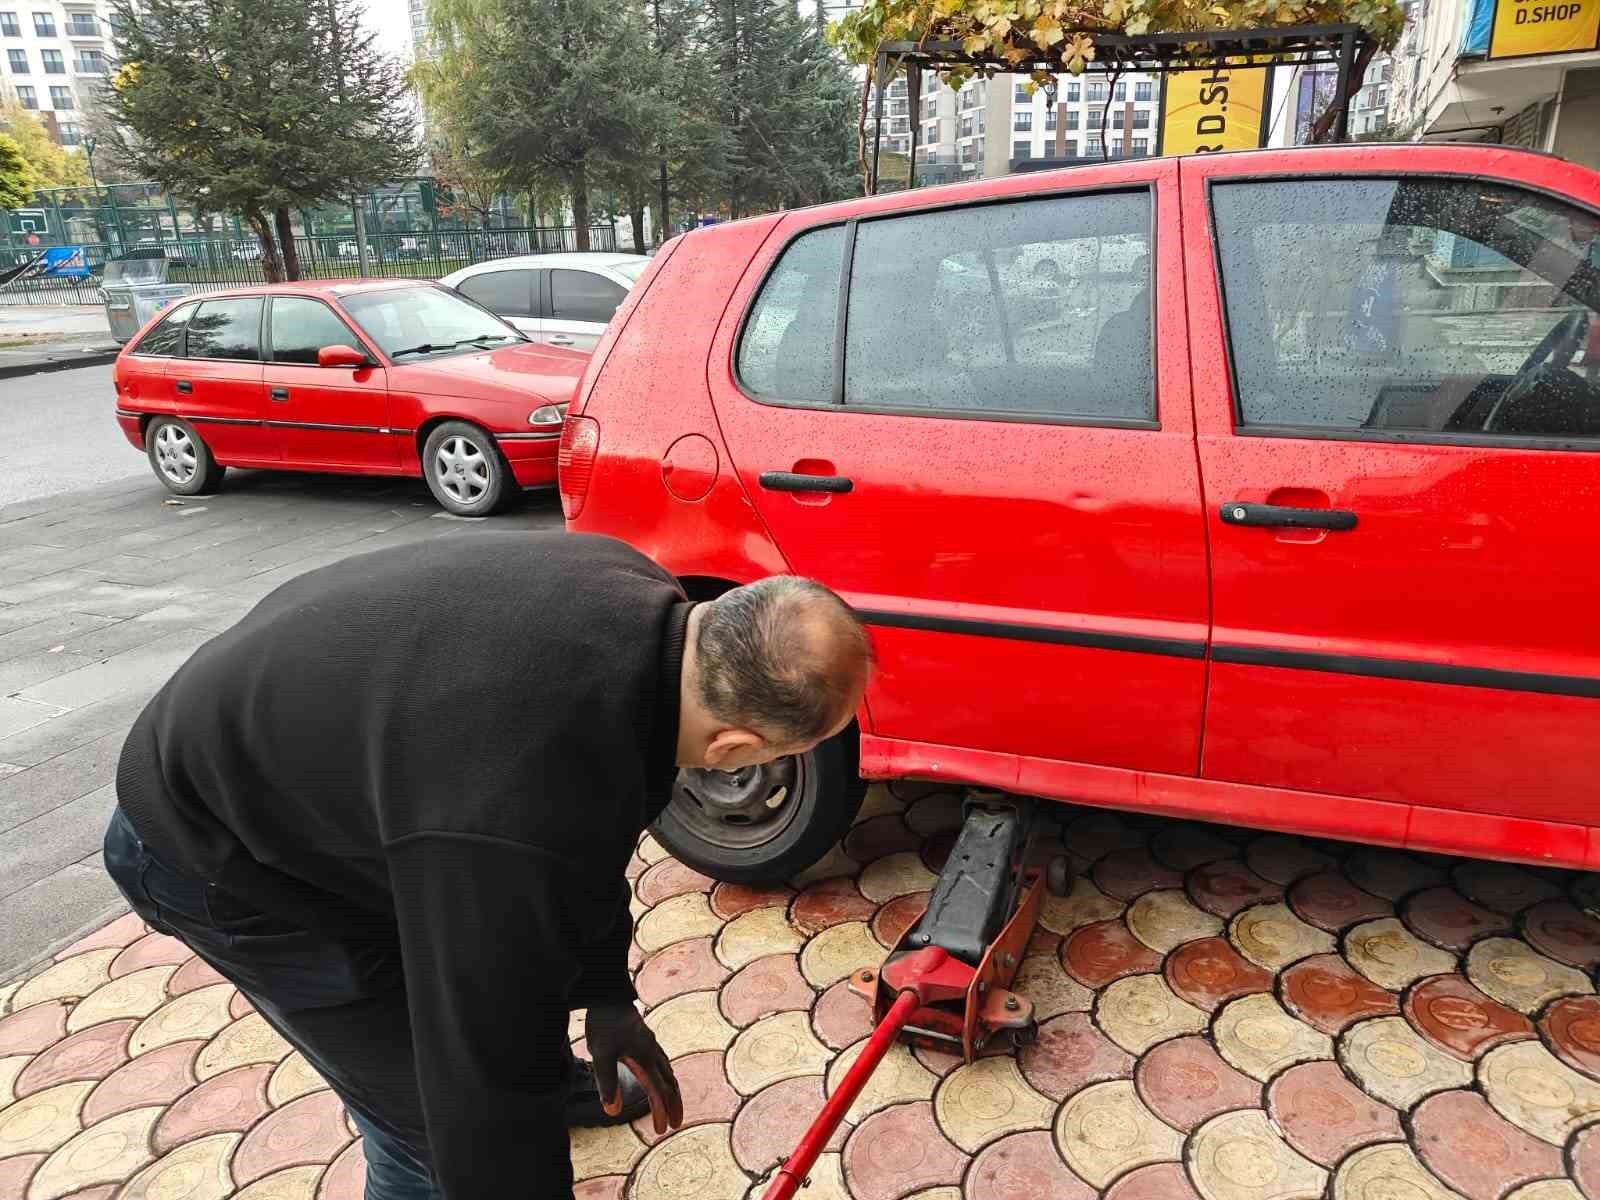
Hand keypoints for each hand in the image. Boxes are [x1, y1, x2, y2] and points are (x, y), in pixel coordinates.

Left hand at [586, 1003, 683, 1134]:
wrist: (608, 993)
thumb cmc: (604, 1023)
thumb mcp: (601, 1055)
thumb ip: (608, 1083)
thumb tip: (613, 1111)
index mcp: (645, 1058)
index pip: (658, 1091)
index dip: (661, 1111)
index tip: (662, 1130)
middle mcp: (652, 1051)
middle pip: (670, 1081)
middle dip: (674, 1103)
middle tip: (677, 1123)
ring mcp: (650, 1043)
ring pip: (667, 1069)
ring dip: (671, 1089)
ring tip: (672, 1102)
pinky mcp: (644, 1037)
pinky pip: (661, 1060)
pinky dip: (665, 1075)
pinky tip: (659, 1074)